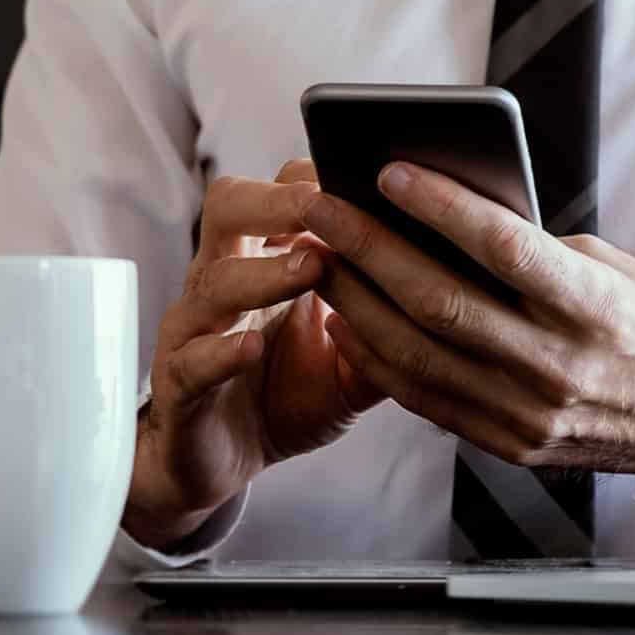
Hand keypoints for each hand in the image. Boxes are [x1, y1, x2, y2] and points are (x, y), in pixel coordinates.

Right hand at [126, 160, 382, 548]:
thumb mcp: (352, 361)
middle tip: (323, 201)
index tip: (360, 173)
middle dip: (276, 200)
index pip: (280, 192)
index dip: (314, 178)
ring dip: (263, 271)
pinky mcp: (178, 385)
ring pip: (214, 281)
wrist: (222, 461)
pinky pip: (191, 360)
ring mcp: (196, 330)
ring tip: (310, 268)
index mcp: (265, 259)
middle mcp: (225, 280)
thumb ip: (389, 326)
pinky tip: (252, 347)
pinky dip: (222, 352)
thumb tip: (457, 295)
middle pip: (229, 209)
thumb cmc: (287, 395)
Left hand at [302, 163, 634, 496]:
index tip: (389, 170)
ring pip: (417, 354)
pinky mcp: (509, 444)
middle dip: (369, 249)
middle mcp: (559, 365)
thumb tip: (444, 216)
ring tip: (319, 258)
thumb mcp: (610, 270)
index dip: (442, 207)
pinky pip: (424, 399)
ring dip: (355, 302)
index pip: (505, 249)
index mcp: (595, 307)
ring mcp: (530, 413)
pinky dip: (375, 358)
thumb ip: (532, 250)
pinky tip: (343, 321)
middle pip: (440, 302)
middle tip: (323, 207)